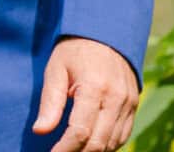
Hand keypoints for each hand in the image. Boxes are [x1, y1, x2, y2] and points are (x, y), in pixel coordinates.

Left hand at [32, 37, 139, 151]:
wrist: (105, 34)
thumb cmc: (74, 51)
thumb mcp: (56, 70)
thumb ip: (50, 102)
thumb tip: (40, 131)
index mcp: (94, 87)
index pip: (80, 131)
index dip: (65, 149)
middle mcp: (116, 98)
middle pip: (98, 141)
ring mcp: (128, 103)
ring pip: (112, 142)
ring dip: (93, 151)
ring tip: (73, 150)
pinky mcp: (134, 105)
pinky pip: (123, 135)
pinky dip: (108, 145)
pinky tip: (92, 144)